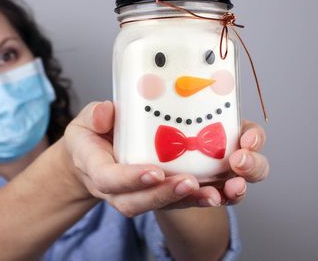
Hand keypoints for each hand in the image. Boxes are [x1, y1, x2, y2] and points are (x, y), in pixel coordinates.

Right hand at [62, 101, 268, 215]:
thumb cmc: (91, 138)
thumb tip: (106, 111)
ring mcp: (144, 195)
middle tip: (191, 183)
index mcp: (98, 171)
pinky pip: (187, 199)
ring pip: (169, 205)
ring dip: (196, 199)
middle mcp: (122, 191)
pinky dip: (211, 194)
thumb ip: (94, 116)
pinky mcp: (166, 191)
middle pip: (143, 202)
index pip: (110, 180)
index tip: (154, 171)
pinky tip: (232, 187)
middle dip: (169, 194)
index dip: (131, 178)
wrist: (94, 158)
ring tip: (220, 191)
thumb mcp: (84, 122)